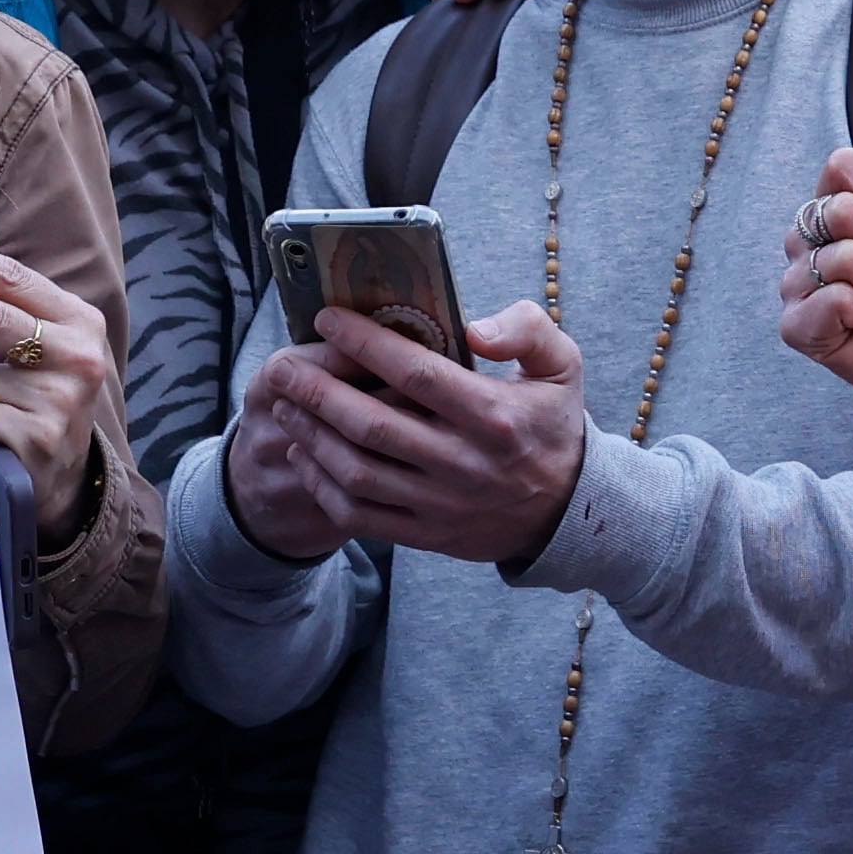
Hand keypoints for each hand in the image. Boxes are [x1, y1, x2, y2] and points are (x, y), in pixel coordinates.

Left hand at [238, 301, 590, 568]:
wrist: (567, 513)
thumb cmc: (552, 426)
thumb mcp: (562, 366)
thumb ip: (527, 329)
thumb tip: (473, 329)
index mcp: (494, 416)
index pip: (416, 373)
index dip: (365, 343)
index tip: (329, 318)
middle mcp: (464, 463)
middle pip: (372, 425)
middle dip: (317, 391)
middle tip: (284, 364)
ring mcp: (441, 504)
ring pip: (357, 472)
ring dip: (311, 435)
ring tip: (285, 405)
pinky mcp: (426, 535)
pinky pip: (359, 515)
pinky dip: (321, 485)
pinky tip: (303, 454)